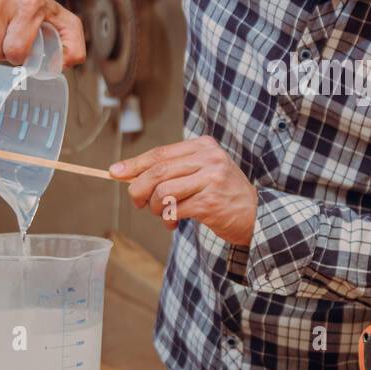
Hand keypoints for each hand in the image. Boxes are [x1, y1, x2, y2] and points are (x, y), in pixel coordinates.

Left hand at [110, 136, 257, 246]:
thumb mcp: (201, 173)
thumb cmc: (222, 194)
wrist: (256, 215)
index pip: (161, 153)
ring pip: (163, 192)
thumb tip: (128, 174)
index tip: (115, 172)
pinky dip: (167, 219)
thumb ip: (172, 171)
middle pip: (158, 171)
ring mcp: (211, 180)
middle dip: (139, 189)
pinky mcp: (211, 203)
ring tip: (161, 214)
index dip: (135, 164)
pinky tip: (173, 223)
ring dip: (154, 207)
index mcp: (204, 146)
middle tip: (138, 202)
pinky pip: (174, 210)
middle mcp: (209, 159)